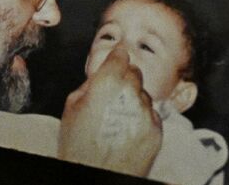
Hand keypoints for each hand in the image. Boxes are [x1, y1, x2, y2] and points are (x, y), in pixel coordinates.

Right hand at [58, 47, 161, 175]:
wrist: (98, 176)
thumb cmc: (78, 146)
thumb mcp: (71, 108)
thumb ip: (90, 85)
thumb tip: (102, 74)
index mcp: (106, 84)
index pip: (120, 56)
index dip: (117, 56)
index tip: (117, 56)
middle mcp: (130, 94)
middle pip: (134, 73)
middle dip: (124, 78)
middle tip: (111, 95)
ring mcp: (146, 112)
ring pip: (143, 94)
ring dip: (133, 100)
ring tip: (116, 120)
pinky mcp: (157, 129)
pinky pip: (152, 114)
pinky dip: (142, 118)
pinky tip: (126, 131)